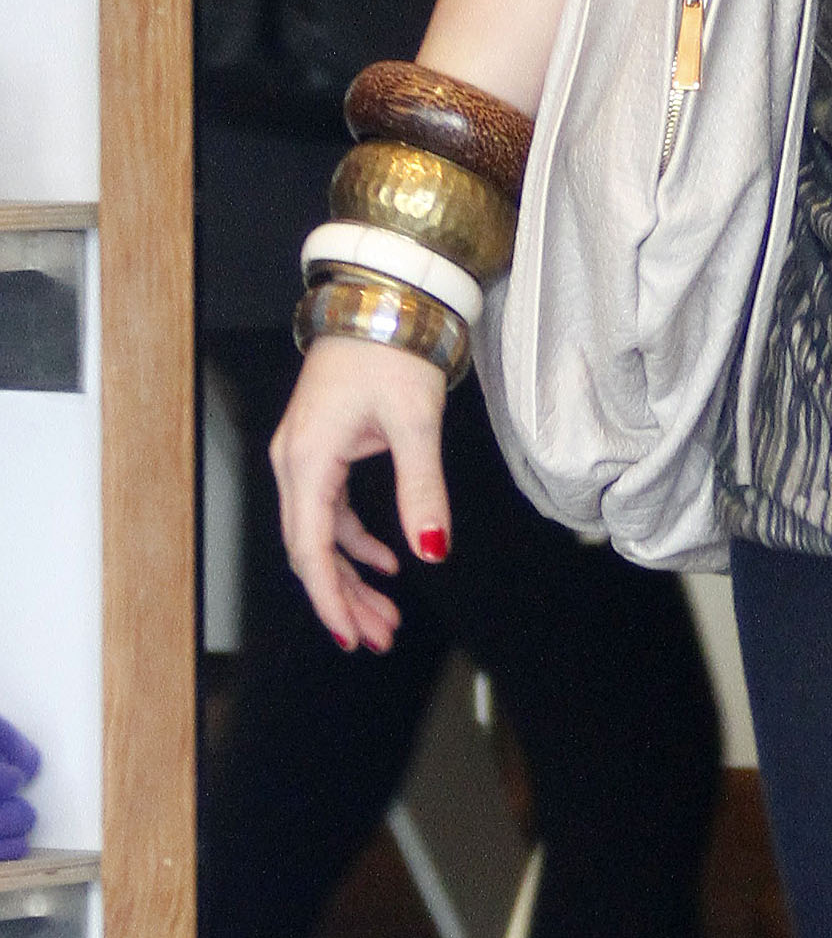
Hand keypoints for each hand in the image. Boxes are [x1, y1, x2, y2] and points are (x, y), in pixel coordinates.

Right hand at [270, 337, 453, 654]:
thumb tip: (431, 550)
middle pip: (311, 550)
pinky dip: (355, 540)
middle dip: (344, 598)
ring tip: (385, 614)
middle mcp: (294, 462)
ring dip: (351, 575)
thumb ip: (422, 491)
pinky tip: (388, 561)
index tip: (354, 636)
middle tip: (377, 638)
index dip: (332, 599)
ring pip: (321, 533)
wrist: (382, 299)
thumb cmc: (394, 350)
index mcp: (307, 460)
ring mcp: (304, 454)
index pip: (312, 550)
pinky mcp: (322, 446)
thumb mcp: (416, 424)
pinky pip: (331, 509)